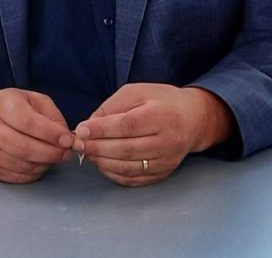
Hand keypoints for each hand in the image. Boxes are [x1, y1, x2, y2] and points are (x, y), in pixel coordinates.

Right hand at [0, 89, 73, 183]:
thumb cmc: (15, 108)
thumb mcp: (35, 101)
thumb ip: (53, 117)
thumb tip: (67, 140)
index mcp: (1, 104)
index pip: (28, 122)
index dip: (51, 134)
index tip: (68, 140)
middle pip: (24, 148)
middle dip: (51, 153)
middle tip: (66, 153)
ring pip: (22, 165)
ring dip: (45, 164)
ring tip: (54, 157)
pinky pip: (18, 176)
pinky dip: (35, 172)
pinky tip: (40, 163)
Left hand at [72, 84, 234, 186]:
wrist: (193, 119)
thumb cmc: (161, 101)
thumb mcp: (137, 92)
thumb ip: (112, 106)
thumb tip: (88, 126)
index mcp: (162, 115)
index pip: (127, 126)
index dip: (101, 130)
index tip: (81, 130)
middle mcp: (168, 140)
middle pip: (126, 149)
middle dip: (97, 148)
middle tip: (78, 145)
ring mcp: (167, 160)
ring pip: (129, 167)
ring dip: (103, 162)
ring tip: (87, 153)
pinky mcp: (164, 172)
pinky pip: (135, 179)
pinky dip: (114, 174)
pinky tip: (102, 164)